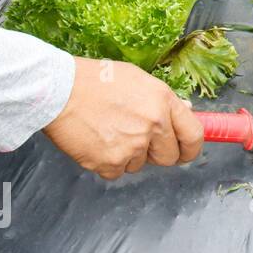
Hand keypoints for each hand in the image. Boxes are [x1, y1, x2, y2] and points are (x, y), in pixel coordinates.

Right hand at [44, 57, 204, 179]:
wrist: (58, 90)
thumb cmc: (96, 81)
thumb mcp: (139, 80)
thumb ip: (163, 101)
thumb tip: (184, 114)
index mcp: (163, 103)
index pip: (194, 136)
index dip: (190, 148)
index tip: (185, 151)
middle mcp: (152, 126)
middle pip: (169, 157)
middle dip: (157, 153)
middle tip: (139, 140)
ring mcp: (131, 146)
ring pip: (140, 164)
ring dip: (129, 155)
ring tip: (109, 131)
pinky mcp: (109, 162)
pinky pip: (117, 172)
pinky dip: (108, 162)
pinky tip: (97, 142)